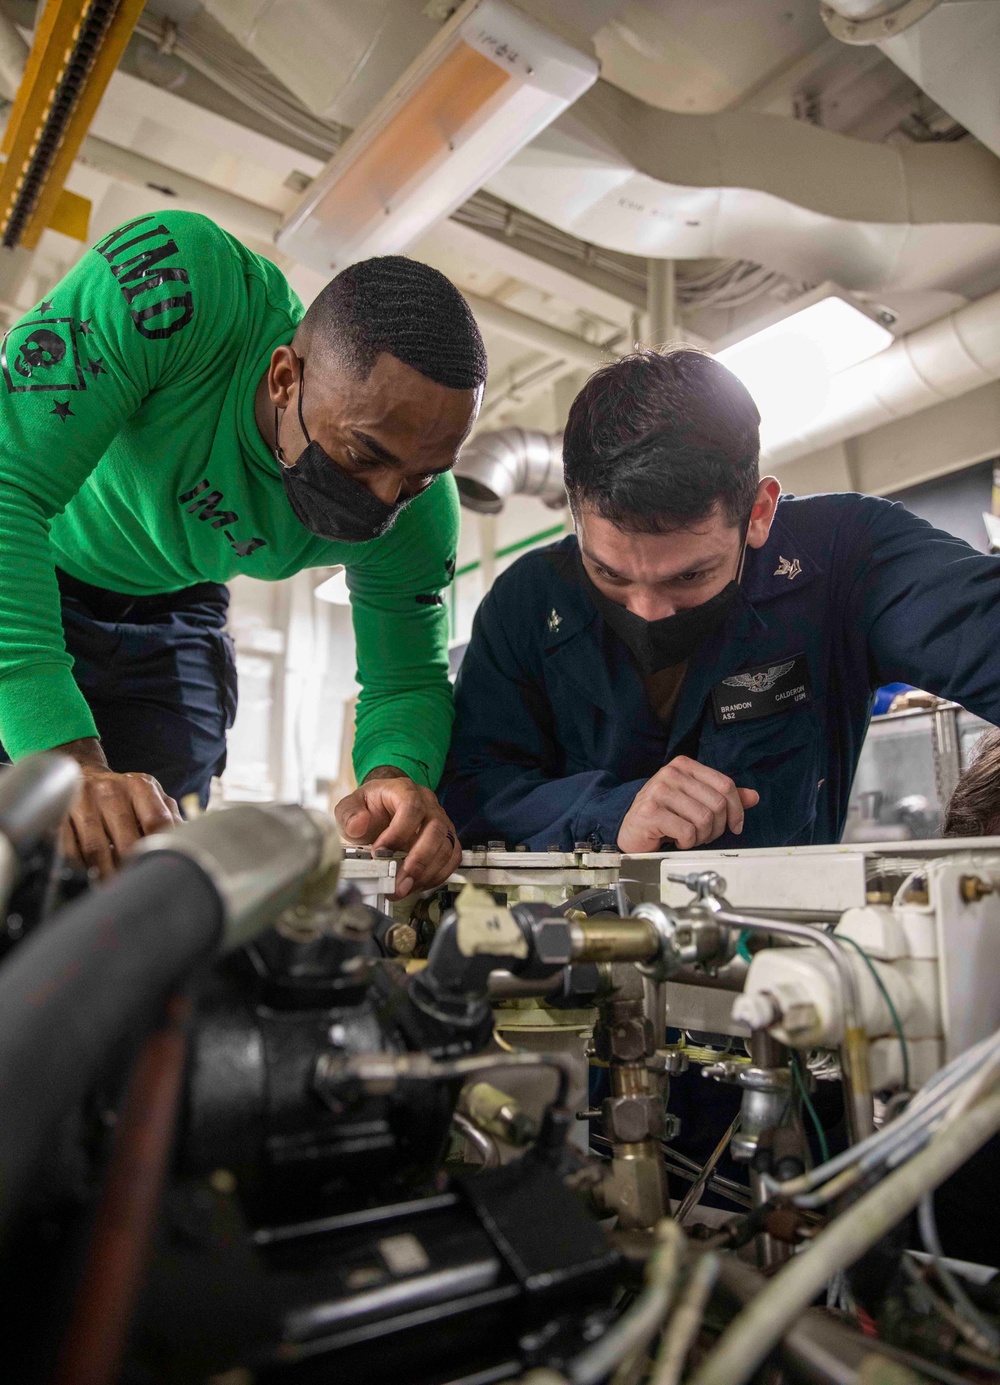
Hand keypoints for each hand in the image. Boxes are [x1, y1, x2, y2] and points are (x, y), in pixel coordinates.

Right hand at [57, 738, 180, 876]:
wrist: (84, 774)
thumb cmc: (125, 794)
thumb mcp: (151, 796)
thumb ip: (171, 817)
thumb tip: (192, 842)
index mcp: (141, 786)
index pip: (156, 822)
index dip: (159, 850)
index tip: (160, 871)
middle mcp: (111, 790)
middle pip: (126, 841)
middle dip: (132, 870)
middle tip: (136, 889)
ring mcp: (84, 801)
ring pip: (96, 849)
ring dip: (105, 874)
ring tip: (112, 889)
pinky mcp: (61, 814)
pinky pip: (69, 849)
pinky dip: (80, 867)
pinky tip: (88, 875)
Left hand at [334, 766, 461, 897]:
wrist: (382, 808)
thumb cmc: (369, 808)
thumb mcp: (349, 806)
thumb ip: (349, 814)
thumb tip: (359, 825)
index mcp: (404, 790)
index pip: (412, 807)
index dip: (398, 832)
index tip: (379, 852)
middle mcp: (428, 804)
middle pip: (436, 829)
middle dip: (418, 861)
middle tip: (399, 883)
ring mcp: (441, 821)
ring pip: (447, 846)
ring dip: (427, 873)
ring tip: (404, 889)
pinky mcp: (446, 839)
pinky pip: (452, 858)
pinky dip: (437, 875)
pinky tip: (417, 885)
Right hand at [617, 756, 759, 852]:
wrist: (631, 830)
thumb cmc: (664, 816)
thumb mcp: (695, 802)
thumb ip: (723, 797)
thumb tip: (753, 796)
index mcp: (684, 766)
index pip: (725, 784)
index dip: (737, 809)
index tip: (735, 825)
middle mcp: (671, 774)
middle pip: (718, 803)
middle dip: (717, 827)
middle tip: (706, 835)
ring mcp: (659, 792)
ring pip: (704, 819)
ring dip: (702, 837)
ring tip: (690, 837)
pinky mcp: (651, 813)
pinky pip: (687, 832)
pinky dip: (687, 843)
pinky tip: (677, 840)